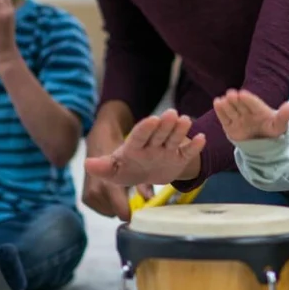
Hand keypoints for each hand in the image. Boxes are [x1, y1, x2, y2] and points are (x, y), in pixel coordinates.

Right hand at [81, 120, 133, 220]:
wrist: (100, 141)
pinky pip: (101, 209)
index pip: (122, 213)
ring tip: (122, 192)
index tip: (141, 210)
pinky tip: (112, 192)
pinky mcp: (85, 198)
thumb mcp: (134, 166)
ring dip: (116, 206)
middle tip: (133, 197)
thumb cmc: (120, 152)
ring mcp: (89, 196)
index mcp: (109, 186)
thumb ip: (143, 185)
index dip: (133, 214)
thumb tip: (150, 199)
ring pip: (109, 213)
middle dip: (126, 208)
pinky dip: (108, 204)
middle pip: (117, 214)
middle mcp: (97, 193)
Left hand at [84, 109, 205, 197]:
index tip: (151, 119)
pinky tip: (201, 138)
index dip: (145, 128)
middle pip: (158, 133)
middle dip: (164, 124)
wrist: (147, 176)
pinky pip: (188, 152)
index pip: (139, 136)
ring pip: (174, 138)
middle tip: (171, 113)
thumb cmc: (128, 170)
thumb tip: (87, 164)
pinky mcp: (179, 157)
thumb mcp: (114, 171)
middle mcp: (153, 145)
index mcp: (135, 147)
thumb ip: (103, 168)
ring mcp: (167, 150)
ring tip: (186, 121)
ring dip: (180, 130)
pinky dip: (195, 146)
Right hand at [213, 89, 288, 141]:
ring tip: (222, 100)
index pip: (254, 104)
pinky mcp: (230, 125)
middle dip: (236, 100)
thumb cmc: (272, 131)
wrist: (262, 143)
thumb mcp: (279, 125)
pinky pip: (224, 118)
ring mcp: (238, 118)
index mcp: (260, 110)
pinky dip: (220, 111)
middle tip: (231, 94)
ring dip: (227, 104)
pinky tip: (217, 102)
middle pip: (241, 105)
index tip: (242, 94)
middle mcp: (247, 111)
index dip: (249, 100)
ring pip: (232, 110)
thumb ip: (283, 117)